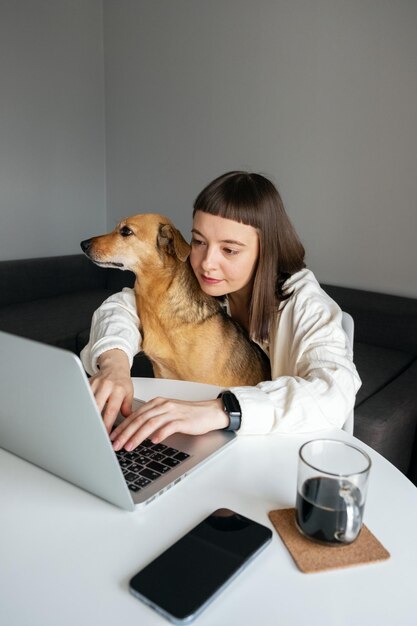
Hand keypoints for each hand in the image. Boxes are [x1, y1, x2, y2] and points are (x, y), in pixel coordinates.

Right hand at [89, 349, 133, 432]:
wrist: (114, 365)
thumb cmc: (121, 381)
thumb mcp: (129, 393)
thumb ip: (127, 408)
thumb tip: (128, 423)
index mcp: (118, 390)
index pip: (111, 410)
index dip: (107, 424)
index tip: (105, 435)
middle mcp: (106, 386)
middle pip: (97, 407)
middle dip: (94, 421)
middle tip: (92, 434)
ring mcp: (95, 384)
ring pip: (87, 402)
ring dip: (86, 414)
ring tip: (84, 426)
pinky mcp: (87, 383)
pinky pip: (83, 396)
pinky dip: (81, 406)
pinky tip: (79, 415)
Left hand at [110, 397, 228, 450]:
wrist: (209, 412)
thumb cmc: (188, 415)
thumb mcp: (166, 413)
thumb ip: (151, 419)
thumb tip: (133, 431)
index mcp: (156, 403)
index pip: (134, 415)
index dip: (122, 427)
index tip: (112, 438)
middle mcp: (162, 405)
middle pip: (139, 419)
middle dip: (125, 433)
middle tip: (115, 445)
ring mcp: (172, 412)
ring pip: (150, 423)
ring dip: (137, 436)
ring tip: (129, 446)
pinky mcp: (183, 420)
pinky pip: (169, 427)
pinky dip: (160, 434)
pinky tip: (153, 442)